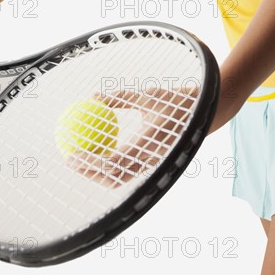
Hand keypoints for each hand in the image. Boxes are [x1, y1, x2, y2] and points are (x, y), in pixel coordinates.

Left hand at [66, 87, 197, 187]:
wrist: (205, 115)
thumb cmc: (176, 103)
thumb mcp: (148, 96)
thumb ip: (121, 98)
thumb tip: (93, 97)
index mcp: (149, 145)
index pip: (113, 161)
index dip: (90, 162)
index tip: (71, 155)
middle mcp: (151, 160)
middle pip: (114, 177)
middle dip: (90, 173)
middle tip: (70, 161)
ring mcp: (153, 165)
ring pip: (120, 178)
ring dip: (98, 172)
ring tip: (80, 160)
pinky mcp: (153, 164)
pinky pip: (127, 170)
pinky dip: (110, 167)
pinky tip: (98, 154)